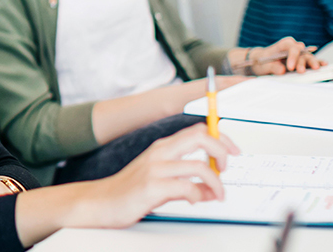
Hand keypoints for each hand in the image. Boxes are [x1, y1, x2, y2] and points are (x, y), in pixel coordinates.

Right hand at [79, 124, 239, 228]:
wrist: (100, 202)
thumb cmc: (129, 190)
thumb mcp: (161, 179)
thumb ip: (187, 180)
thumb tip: (212, 189)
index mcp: (163, 146)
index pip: (198, 130)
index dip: (221, 138)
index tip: (233, 152)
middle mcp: (160, 152)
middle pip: (201, 137)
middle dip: (222, 151)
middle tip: (226, 169)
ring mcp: (155, 168)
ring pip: (199, 166)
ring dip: (215, 182)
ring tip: (217, 194)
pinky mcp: (151, 186)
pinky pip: (186, 187)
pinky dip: (197, 195)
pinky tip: (194, 200)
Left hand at [229, 37, 324, 74]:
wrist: (262, 61)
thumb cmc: (262, 61)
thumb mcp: (264, 65)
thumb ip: (272, 67)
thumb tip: (282, 70)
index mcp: (284, 44)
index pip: (292, 48)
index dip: (292, 57)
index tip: (290, 67)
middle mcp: (294, 47)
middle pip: (302, 53)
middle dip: (302, 62)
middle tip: (301, 71)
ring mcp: (300, 54)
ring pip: (308, 57)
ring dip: (312, 63)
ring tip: (317, 68)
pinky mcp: (303, 61)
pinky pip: (311, 61)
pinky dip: (317, 62)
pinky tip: (324, 64)